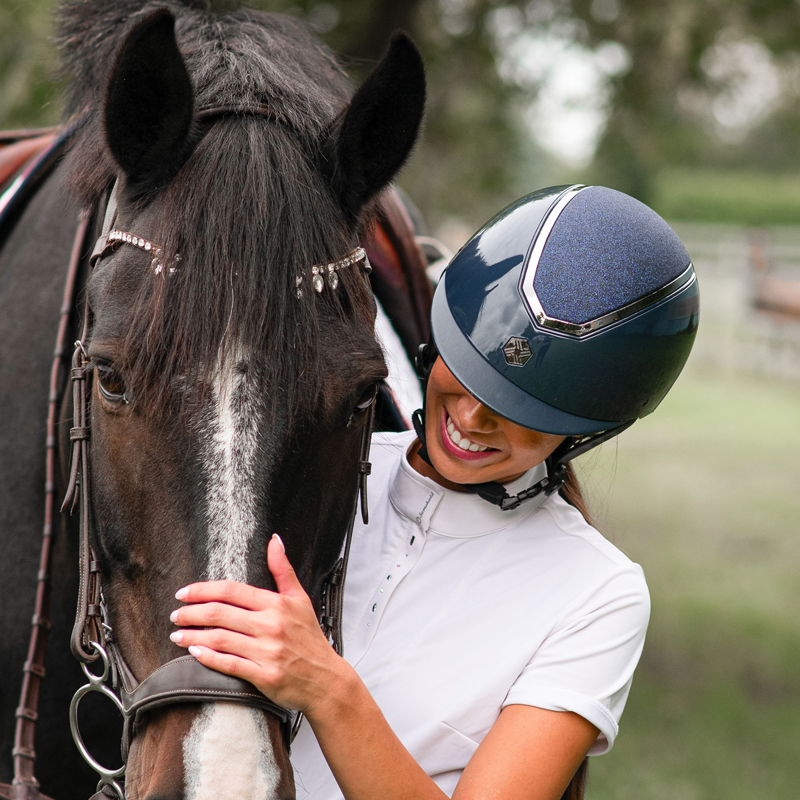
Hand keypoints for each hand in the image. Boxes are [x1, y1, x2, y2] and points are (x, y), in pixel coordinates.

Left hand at [169, 534, 342, 711]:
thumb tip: (274, 540)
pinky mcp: (264, 675)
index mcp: (277, 604)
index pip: (231, 591)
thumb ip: (283, 569)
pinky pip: (229, 664)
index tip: (184, 593)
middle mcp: (271, 625)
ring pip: (219, 639)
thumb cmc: (310, 638)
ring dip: (192, 635)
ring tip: (177, 634)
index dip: (202, 590)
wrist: (326, 679)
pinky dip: (208, 657)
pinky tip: (194, 652)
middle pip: (220, 613)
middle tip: (176, 614)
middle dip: (191, 613)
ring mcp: (267, 651)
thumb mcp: (301, 599)